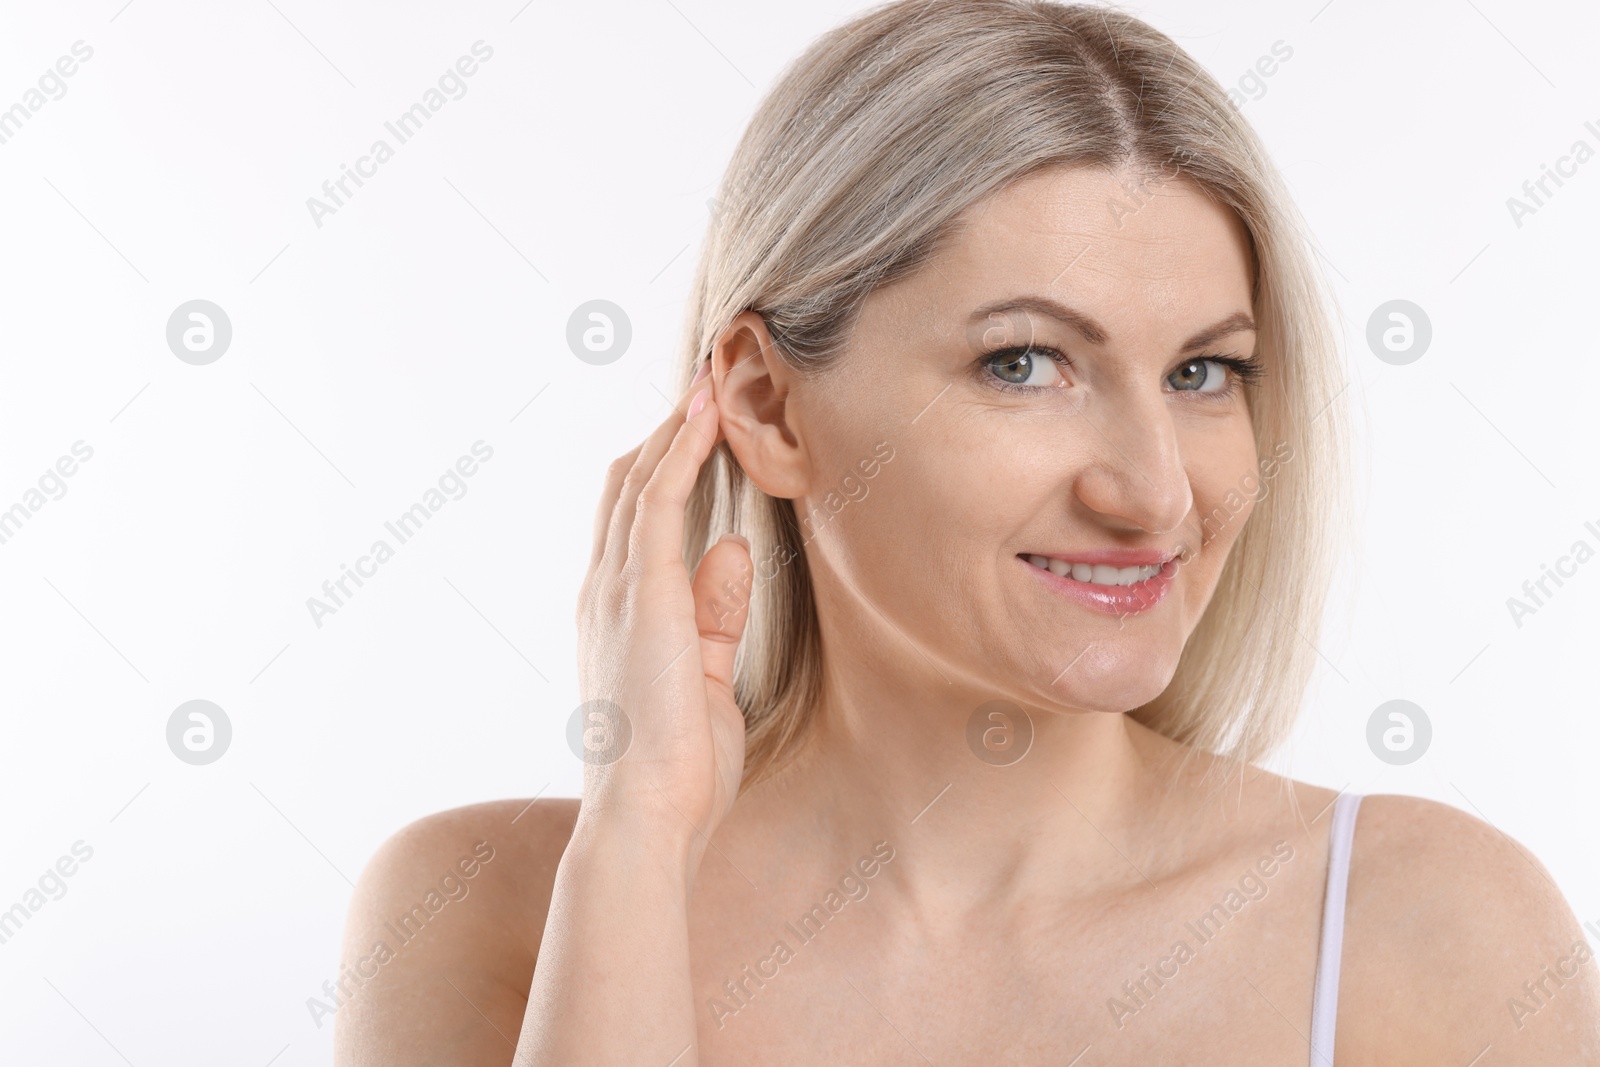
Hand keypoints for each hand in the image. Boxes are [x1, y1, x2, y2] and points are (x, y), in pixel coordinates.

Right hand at [574, 363, 751, 859]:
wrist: (645, 815)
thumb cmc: (676, 768)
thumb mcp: (707, 677)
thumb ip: (716, 611)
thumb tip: (731, 548)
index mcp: (618, 617)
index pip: (634, 523)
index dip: (663, 470)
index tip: (699, 430)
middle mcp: (606, 592)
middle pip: (626, 486)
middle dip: (667, 433)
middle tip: (706, 385)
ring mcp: (617, 587)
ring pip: (640, 479)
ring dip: (676, 427)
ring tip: (711, 381)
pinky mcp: (641, 589)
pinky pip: (657, 498)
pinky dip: (681, 450)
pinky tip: (705, 415)